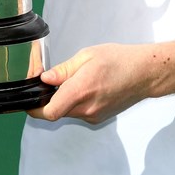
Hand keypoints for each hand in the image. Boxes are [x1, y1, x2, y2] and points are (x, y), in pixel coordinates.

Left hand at [29, 44, 159, 124]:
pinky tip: (87, 86)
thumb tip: (45, 79)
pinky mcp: (99, 117)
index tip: (30, 97)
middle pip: (55, 112)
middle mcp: (86, 108)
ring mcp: (93, 115)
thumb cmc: (120, 60)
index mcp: (80, 90)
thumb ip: (64, 69)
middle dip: (48, 99)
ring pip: (67, 112)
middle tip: (50, 81)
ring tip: (76, 80)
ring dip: (63, 100)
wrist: (145, 74)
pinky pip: (79, 112)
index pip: (48, 112)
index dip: (34, 107)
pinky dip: (76, 102)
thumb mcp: (88, 56)